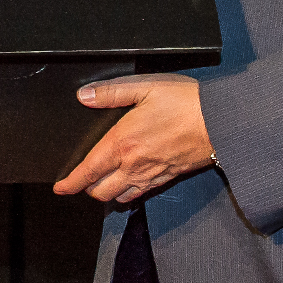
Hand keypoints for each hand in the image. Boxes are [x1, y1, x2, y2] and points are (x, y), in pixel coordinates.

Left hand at [52, 73, 211, 202]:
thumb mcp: (145, 86)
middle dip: (87, 188)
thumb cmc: (185, 101)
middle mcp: (133, 164)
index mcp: (122, 142)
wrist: (223, 122)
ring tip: (102, 182)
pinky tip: (128, 183)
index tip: (60, 187)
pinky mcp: (166, 178)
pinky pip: (140, 194)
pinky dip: (128, 193)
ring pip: (119, 197)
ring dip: (107, 192)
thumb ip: (111, 92)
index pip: (88, 171)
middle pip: (100, 191)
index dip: (70, 183)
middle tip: (82, 179)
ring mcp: (150, 174)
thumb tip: (84, 96)